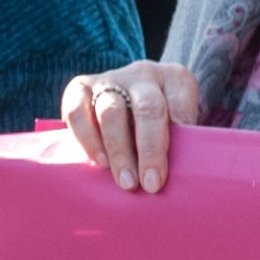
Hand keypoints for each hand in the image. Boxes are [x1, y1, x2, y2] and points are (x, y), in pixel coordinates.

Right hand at [62, 60, 201, 192]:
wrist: (127, 101)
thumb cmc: (159, 123)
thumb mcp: (180, 123)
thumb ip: (182, 141)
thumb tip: (179, 174)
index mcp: (174, 79)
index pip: (180, 105)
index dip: (178, 138)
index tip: (173, 169)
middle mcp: (142, 75)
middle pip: (147, 108)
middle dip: (149, 150)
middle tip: (151, 185)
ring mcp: (110, 80)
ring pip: (111, 111)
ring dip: (119, 151)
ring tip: (125, 181)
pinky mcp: (81, 88)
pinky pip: (77, 111)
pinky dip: (87, 138)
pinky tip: (98, 161)